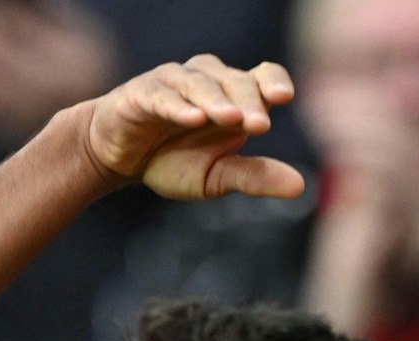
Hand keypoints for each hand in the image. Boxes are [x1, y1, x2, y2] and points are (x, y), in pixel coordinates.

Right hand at [76, 55, 303, 200]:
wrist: (118, 159)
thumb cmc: (171, 161)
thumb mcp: (216, 178)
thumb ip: (255, 176)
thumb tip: (300, 186)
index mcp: (232, 98)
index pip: (261, 76)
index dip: (273, 81)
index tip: (284, 97)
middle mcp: (207, 82)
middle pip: (234, 81)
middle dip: (248, 102)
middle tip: (259, 126)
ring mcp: (173, 83)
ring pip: (200, 82)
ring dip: (216, 100)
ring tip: (231, 118)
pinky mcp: (141, 93)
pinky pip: (161, 95)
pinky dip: (177, 105)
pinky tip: (192, 117)